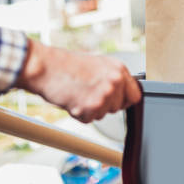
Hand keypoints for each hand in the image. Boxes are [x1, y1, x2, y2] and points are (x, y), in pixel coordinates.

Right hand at [15, 40, 140, 122]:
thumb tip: (123, 91)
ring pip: (103, 114)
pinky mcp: (90, 108)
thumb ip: (114, 77)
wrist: (47, 67)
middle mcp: (115, 82)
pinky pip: (89, 119)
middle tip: (88, 93)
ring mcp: (104, 95)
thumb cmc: (68, 64)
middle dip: (105, 105)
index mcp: (119, 69)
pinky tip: (73, 99)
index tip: (117, 101)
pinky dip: (79, 114)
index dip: (124, 100)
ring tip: (79, 93)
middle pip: (118, 107)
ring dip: (91, 109)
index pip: (135, 95)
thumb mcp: (99, 64)